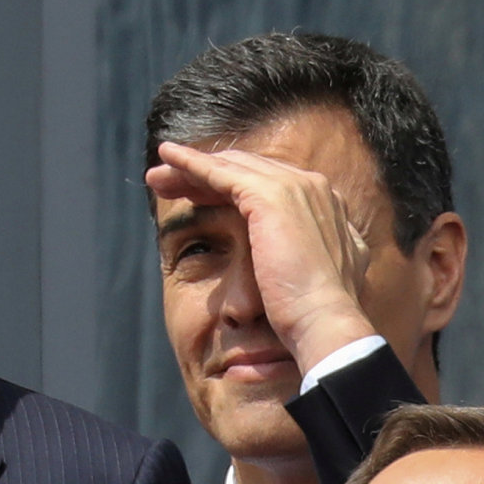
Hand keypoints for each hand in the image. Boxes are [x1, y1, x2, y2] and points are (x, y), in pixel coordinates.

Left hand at [145, 139, 382, 376]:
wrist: (323, 323)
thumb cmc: (317, 316)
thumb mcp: (317, 278)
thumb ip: (310, 258)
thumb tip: (301, 264)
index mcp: (325, 207)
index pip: (270, 185)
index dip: (233, 188)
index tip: (202, 198)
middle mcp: (312, 187)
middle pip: (248, 170)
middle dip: (207, 173)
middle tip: (169, 182)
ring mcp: (292, 187)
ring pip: (230, 168)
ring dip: (190, 168)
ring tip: (158, 176)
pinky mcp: (268, 195)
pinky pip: (219, 173)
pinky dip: (191, 165)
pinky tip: (167, 160)